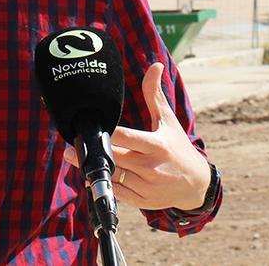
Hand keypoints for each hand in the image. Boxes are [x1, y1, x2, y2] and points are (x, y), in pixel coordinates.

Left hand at [63, 63, 208, 210]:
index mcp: (157, 145)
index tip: (91, 126)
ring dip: (94, 168)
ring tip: (75, 157)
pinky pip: (117, 191)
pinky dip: (104, 183)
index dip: (106, 133)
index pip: (125, 138)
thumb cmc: (178, 147)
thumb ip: (155, 94)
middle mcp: (151, 167)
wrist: (196, 184)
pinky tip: (92, 174)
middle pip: (114, 157)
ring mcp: (147, 186)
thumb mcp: (168, 121)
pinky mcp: (143, 201)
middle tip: (72, 144)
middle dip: (92, 151)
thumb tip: (155, 65)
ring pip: (113, 175)